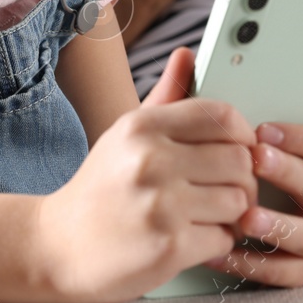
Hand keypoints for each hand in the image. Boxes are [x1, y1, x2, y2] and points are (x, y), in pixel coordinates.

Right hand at [35, 48, 256, 302]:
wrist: (58, 248)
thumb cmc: (101, 189)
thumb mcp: (126, 136)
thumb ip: (165, 96)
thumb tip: (187, 54)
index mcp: (143, 127)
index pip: (222, 116)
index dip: (243, 133)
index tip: (240, 149)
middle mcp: (151, 160)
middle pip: (239, 159)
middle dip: (243, 178)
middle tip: (231, 189)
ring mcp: (161, 204)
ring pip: (237, 200)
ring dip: (232, 213)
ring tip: (213, 216)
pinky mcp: (169, 246)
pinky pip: (224, 239)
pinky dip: (218, 243)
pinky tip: (198, 239)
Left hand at [203, 121, 302, 288]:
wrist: (235, 224)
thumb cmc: (236, 172)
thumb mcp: (229, 140)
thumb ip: (211, 105)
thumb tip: (183, 56)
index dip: (300, 137)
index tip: (261, 131)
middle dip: (289, 172)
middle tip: (255, 162)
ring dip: (279, 224)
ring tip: (246, 216)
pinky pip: (283, 272)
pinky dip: (253, 263)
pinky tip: (224, 251)